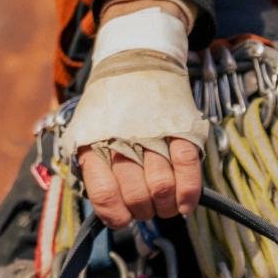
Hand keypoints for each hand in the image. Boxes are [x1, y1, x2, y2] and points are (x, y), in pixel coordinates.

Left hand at [60, 0, 207, 227]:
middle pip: (137, 196)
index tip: (125, 218)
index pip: (105, 195)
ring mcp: (154, 134)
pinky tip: (184, 204)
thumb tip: (113, 211)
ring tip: (166, 205)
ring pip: (163, 188)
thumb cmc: (111, 106)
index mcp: (94, 144)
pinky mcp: (181, 129)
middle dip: (145, 211)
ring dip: (166, 206)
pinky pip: (188, 169)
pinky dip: (188, 194)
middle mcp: (122, 140)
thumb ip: (96, 169)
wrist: (136, 59)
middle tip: (148, 207)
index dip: (117, 215)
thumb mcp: (88, 132)